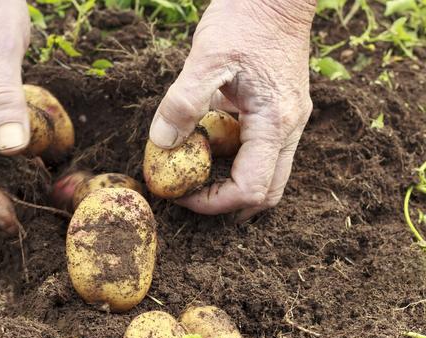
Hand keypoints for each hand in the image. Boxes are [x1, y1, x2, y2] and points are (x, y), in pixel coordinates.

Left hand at [149, 0, 315, 221]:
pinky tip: (206, 144)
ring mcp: (289, 121)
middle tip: (188, 196)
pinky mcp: (280, 112)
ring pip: (266, 174)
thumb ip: (183, 103)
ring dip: (230, 183)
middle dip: (226, 203)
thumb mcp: (206, 58)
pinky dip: (233, 160)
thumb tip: (162, 145)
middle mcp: (289, 128)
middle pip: (266, 192)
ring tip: (193, 174)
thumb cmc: (244, 19)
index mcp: (276, 121)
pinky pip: (261, 151)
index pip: (251, 188)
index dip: (213, 202)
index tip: (180, 193)